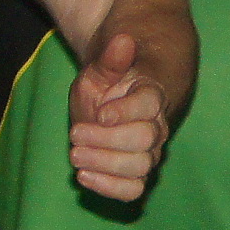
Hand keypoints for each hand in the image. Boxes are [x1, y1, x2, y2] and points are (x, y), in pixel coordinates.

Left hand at [66, 33, 168, 201]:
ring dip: (105, 164)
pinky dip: (111, 188)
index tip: (100, 114)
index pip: (149, 104)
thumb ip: (111, 60)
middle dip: (107, 139)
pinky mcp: (135, 173)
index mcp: (150, 96)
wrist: (111, 105)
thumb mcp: (101, 69)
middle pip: (145, 139)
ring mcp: (148, 153)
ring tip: (75, 155)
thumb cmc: (107, 85)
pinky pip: (133, 190)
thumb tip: (122, 40)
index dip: (126, 111)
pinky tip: (84, 176)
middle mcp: (155, 127)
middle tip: (75, 134)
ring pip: (140, 167)